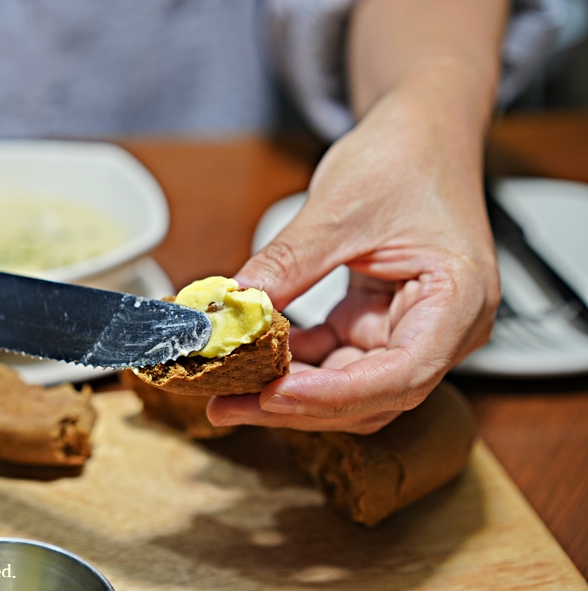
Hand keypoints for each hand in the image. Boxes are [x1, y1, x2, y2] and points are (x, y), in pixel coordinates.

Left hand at [207, 83, 499, 433]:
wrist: (420, 133)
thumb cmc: (406, 157)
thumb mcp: (338, 208)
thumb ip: (287, 264)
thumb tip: (232, 307)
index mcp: (458, 300)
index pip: (402, 374)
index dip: (334, 395)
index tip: (272, 393)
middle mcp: (442, 329)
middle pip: (371, 395)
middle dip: (297, 404)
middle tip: (228, 403)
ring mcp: (409, 331)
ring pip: (349, 388)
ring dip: (289, 391)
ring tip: (228, 389)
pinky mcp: (377, 324)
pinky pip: (333, 360)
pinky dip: (293, 362)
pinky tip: (251, 356)